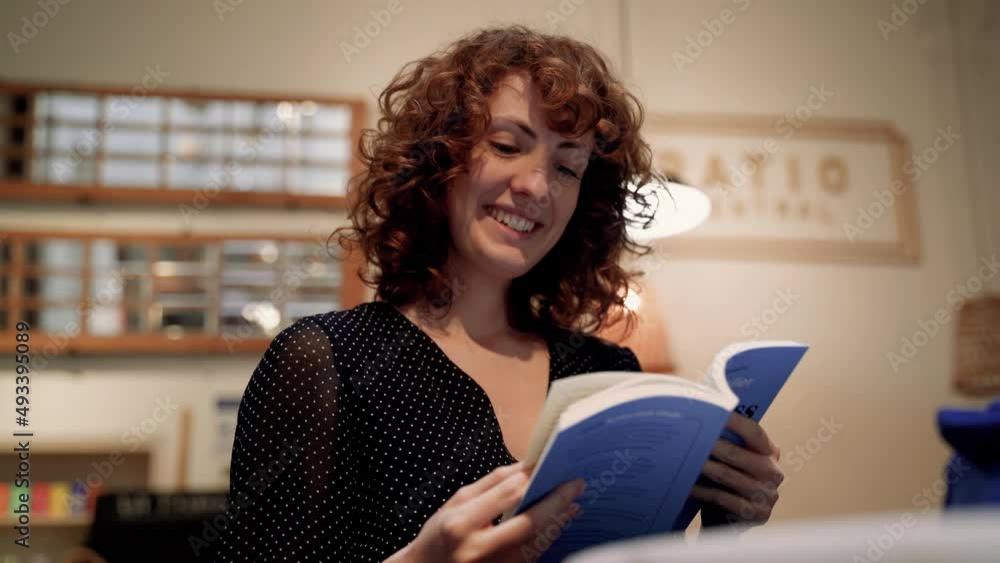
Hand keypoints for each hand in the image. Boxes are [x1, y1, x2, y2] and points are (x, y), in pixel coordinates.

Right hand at [388, 461, 585, 562]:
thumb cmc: (440, 534)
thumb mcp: (456, 502)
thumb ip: (490, 484)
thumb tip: (524, 466)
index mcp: (462, 523)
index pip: (506, 496)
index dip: (531, 478)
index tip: (549, 464)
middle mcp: (479, 549)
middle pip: (529, 523)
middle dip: (556, 501)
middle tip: (576, 485)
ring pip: (536, 543)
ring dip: (558, 521)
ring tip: (573, 502)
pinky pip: (533, 555)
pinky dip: (548, 537)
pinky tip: (559, 523)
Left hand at [691, 412, 783, 529]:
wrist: (731, 520)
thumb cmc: (729, 483)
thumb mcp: (734, 462)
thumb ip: (729, 442)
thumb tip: (705, 418)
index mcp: (770, 453)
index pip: (754, 433)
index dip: (736, 421)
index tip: (716, 410)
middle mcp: (773, 473)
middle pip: (738, 455)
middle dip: (712, 445)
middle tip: (691, 437)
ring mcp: (767, 495)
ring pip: (728, 476)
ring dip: (705, 467)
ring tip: (686, 459)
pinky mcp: (756, 514)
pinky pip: (723, 499)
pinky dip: (703, 491)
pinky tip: (688, 485)